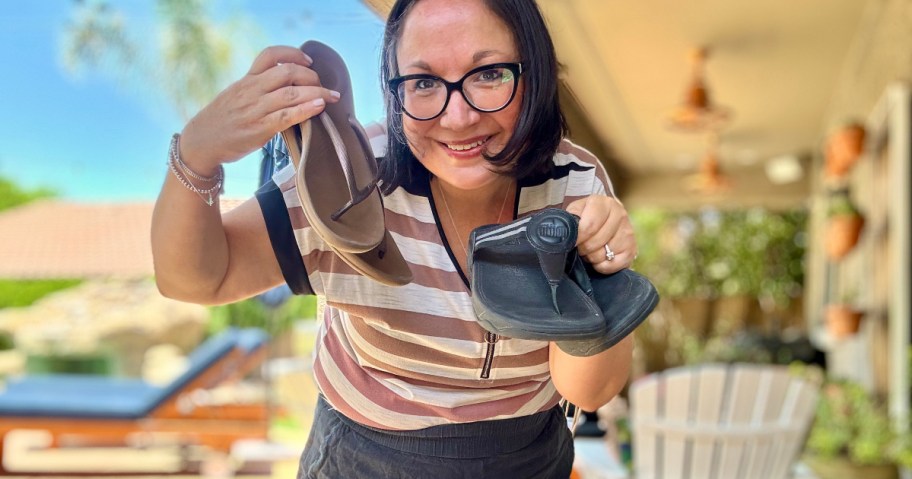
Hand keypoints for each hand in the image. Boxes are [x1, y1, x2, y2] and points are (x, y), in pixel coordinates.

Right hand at [178, 45, 341, 174]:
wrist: (201, 142)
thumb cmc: (223, 120)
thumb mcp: (236, 95)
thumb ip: (258, 88)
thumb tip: (288, 86)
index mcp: (246, 79)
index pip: (270, 55)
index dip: (293, 54)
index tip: (308, 60)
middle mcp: (251, 90)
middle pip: (287, 72)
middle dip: (311, 76)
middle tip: (324, 85)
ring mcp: (255, 109)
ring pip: (291, 93)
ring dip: (316, 93)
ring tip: (331, 96)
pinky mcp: (259, 128)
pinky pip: (286, 116)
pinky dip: (306, 110)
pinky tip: (319, 107)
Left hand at [566, 195, 636, 274]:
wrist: (605, 221)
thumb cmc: (586, 217)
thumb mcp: (575, 212)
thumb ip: (571, 219)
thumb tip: (567, 233)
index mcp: (603, 203)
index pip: (589, 226)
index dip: (577, 238)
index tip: (572, 241)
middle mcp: (620, 214)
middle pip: (595, 242)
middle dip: (583, 248)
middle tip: (580, 246)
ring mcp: (628, 232)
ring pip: (604, 254)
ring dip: (592, 257)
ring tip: (590, 250)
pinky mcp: (632, 249)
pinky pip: (613, 265)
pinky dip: (602, 266)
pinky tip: (600, 258)